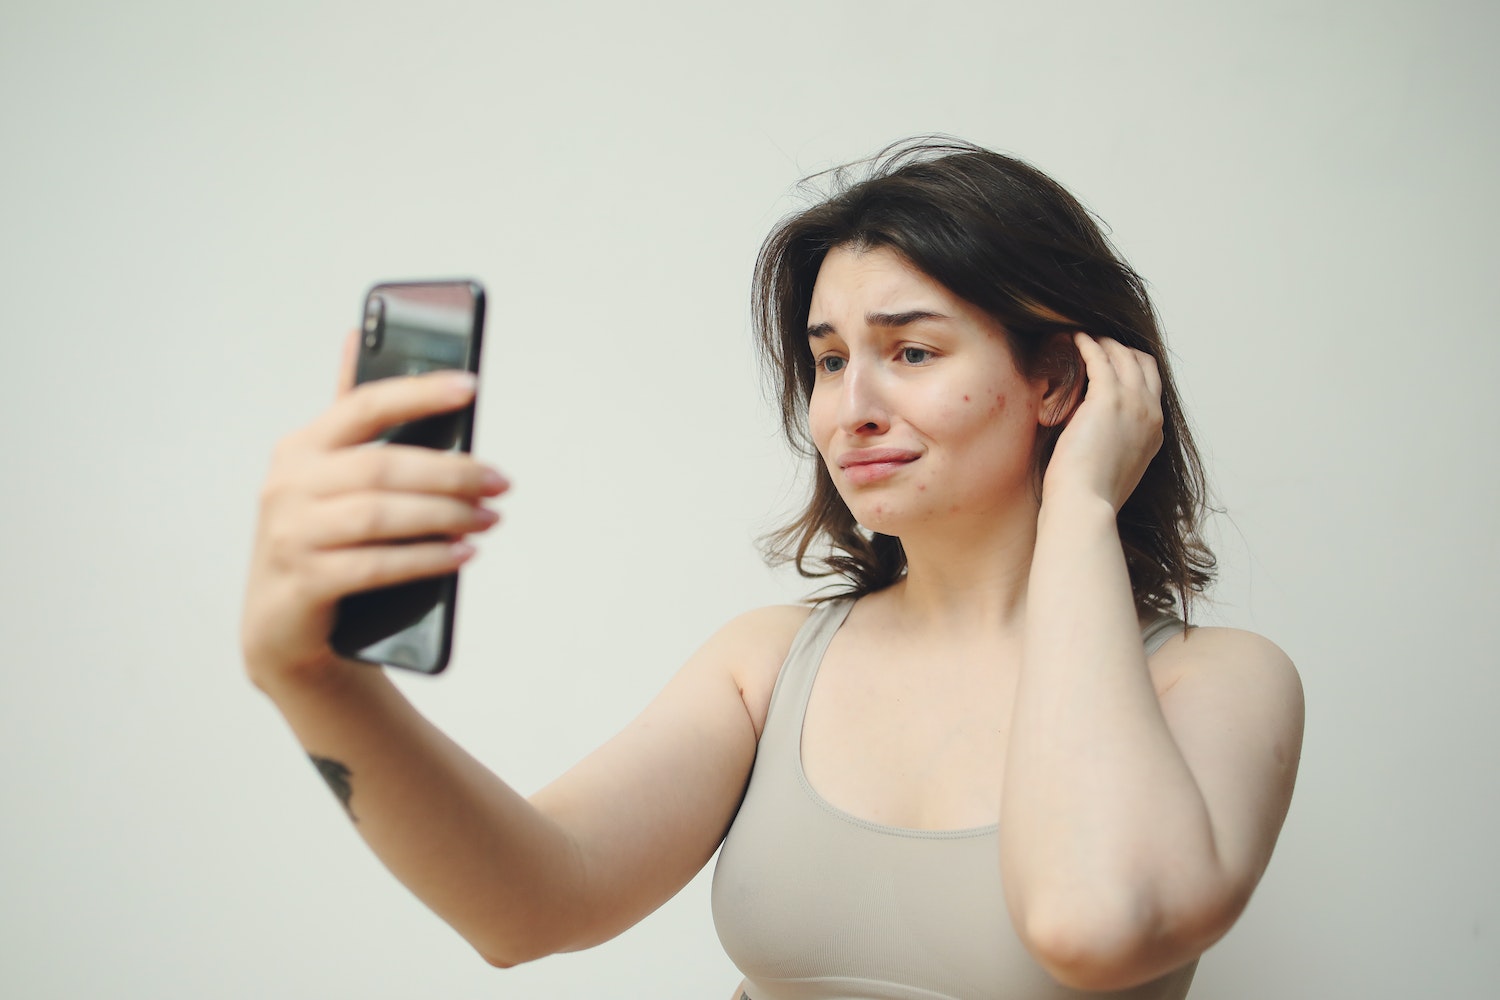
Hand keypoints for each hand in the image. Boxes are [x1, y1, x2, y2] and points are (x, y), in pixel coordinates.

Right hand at [240, 332, 508, 690]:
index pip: (363, 405)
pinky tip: (462, 555)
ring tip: (489, 519)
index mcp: (301, 448)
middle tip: (500, 482)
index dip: (417, 392)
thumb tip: (355, 334)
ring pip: (381, 514)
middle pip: (382, 466)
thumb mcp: (329, 477)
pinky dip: (426, 559)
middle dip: (451, 473)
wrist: (282, 629)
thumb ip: (349, 416)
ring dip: (446, 516)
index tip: (470, 387)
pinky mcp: (303, 582)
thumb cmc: (322, 541)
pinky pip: (377, 565)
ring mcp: (291, 534)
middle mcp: (288, 485)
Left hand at [1040, 333, 1162, 511]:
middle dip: (1120, 348)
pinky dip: (1087, 344)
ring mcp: (1133, 405)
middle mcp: (1150, 414)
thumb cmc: (1090, 494)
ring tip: (1082, 335)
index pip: (1151, 385)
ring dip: (1102, 341)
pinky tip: (1073, 338)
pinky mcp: (1108, 400)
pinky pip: (1099, 358)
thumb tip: (1095, 438)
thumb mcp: (1114, 468)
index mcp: (1154, 433)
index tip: (1111, 361)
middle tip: (1096, 342)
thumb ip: (1115, 446)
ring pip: (1122, 356)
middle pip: (1143, 364)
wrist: (1085, 503)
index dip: (1132, 368)